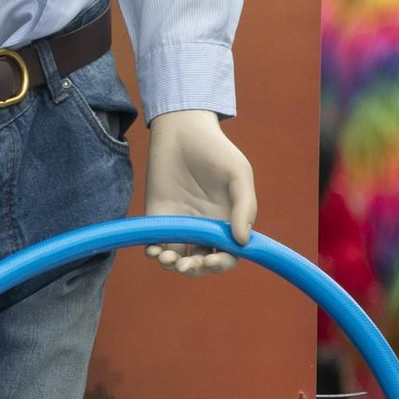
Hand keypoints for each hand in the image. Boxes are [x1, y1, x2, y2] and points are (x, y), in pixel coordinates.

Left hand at [144, 108, 255, 274]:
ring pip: (177, 257)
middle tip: (185, 264)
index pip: (228, 254)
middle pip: (201, 261)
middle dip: (195, 269)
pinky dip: (154, 253)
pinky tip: (153, 251)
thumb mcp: (238, 174)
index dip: (221, 264)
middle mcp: (204, 226)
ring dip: (173, 265)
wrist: (181, 129)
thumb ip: (245, 206)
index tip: (212, 260)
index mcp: (227, 221)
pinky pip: (156, 242)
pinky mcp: (158, 216)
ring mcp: (180, 222)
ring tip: (167, 258)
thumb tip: (242, 242)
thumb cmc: (215, 150)